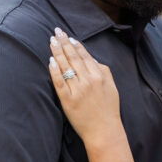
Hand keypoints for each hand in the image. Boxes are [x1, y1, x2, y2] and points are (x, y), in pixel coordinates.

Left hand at [48, 29, 121, 145]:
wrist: (104, 130)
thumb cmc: (109, 109)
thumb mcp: (112, 86)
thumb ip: (103, 70)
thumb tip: (91, 58)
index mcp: (99, 75)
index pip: (84, 55)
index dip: (75, 44)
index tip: (68, 36)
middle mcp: (88, 80)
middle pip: (73, 57)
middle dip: (63, 43)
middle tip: (56, 31)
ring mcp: (77, 90)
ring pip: (65, 67)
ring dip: (57, 52)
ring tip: (51, 41)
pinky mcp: (68, 100)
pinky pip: (59, 82)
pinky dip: (54, 71)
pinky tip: (50, 61)